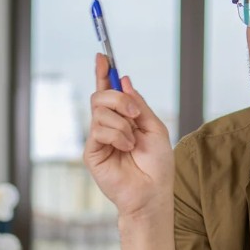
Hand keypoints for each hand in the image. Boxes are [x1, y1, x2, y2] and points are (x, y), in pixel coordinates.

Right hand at [82, 54, 173, 218]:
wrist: (152, 193)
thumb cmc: (156, 165)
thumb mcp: (154, 128)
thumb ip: (138, 105)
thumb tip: (125, 81)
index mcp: (123, 119)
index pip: (108, 91)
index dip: (104, 73)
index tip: (103, 56)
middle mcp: (108, 126)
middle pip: (100, 96)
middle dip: (118, 98)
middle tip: (135, 114)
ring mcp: (98, 139)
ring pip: (99, 111)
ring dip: (122, 124)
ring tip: (132, 142)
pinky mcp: (92, 152)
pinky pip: (99, 130)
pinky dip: (117, 135)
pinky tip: (126, 148)